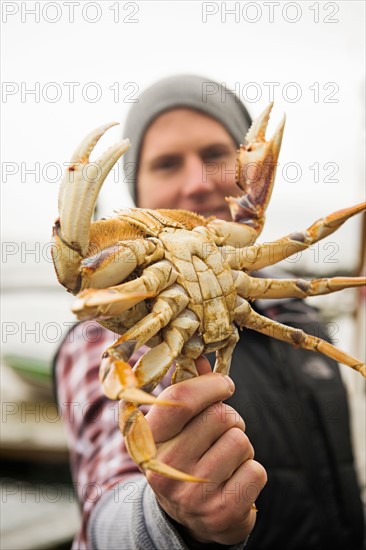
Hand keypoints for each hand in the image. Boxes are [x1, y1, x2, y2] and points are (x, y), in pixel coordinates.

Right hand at [145, 356, 266, 545]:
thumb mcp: (176, 426)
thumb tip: (201, 357)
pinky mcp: (221, 513)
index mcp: (148, 439)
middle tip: (220, 432)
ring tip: (224, 458)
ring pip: (241, 441)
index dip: (211, 384)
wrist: (187, 517)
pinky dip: (251, 471)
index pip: (181, 400)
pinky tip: (233, 481)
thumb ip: (187, 390)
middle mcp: (165, 468)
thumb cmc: (184, 455)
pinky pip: (256, 471)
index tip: (224, 384)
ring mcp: (192, 494)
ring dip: (241, 445)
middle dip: (230, 418)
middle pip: (220, 416)